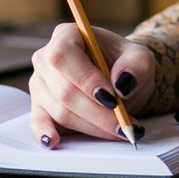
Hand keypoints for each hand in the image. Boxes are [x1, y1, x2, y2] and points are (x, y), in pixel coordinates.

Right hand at [28, 22, 155, 147]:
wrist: (120, 79)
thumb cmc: (125, 64)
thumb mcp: (140, 57)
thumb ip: (135, 66)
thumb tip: (122, 83)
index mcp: (66, 35)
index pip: (64, 56)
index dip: (86, 80)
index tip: (113, 99)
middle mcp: (46, 58)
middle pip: (64, 90)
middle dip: (97, 112)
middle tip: (123, 124)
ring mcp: (41, 84)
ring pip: (60, 111)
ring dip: (91, 126)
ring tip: (119, 130)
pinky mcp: (40, 107)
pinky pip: (38, 122)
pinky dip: (45, 133)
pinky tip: (54, 141)